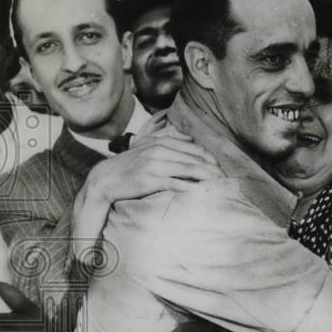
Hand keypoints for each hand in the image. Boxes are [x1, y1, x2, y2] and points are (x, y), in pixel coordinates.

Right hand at [73, 124, 222, 253]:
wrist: (106, 178)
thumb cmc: (129, 165)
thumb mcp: (146, 146)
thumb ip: (168, 139)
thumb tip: (190, 138)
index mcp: (161, 142)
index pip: (194, 149)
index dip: (211, 159)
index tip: (220, 169)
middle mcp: (160, 151)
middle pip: (195, 159)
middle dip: (213, 170)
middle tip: (226, 179)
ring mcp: (155, 165)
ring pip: (189, 170)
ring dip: (207, 178)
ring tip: (219, 185)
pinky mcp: (151, 180)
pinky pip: (176, 183)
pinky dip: (191, 187)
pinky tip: (201, 192)